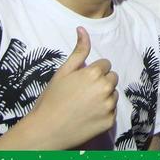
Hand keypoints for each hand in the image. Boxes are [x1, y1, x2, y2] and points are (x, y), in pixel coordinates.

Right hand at [21, 27, 117, 148]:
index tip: (80, 80)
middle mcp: (105, 88)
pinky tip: (88, 116)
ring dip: (104, 96)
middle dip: (101, 82)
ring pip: (113, 94)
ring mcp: (109, 106)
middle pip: (112, 78)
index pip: (105, 64)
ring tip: (84, 104)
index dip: (92, 71)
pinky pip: (112, 111)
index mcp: (94, 73)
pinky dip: (103, 112)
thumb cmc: (51, 99)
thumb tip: (82, 29)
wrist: (46, 130)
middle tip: (82, 92)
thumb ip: (78, 51)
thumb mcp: (63, 72)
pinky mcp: (109, 122)